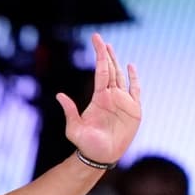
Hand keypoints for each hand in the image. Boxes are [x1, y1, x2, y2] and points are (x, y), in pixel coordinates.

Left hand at [57, 33, 141, 164]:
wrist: (100, 156)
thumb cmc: (85, 144)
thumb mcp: (74, 128)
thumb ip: (69, 111)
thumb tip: (59, 95)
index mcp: (98, 98)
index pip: (100, 72)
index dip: (99, 56)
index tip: (95, 40)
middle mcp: (110, 96)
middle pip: (109, 70)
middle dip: (104, 54)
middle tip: (99, 38)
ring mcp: (122, 102)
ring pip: (120, 76)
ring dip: (117, 62)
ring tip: (110, 48)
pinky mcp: (134, 110)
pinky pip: (135, 91)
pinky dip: (134, 79)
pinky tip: (131, 67)